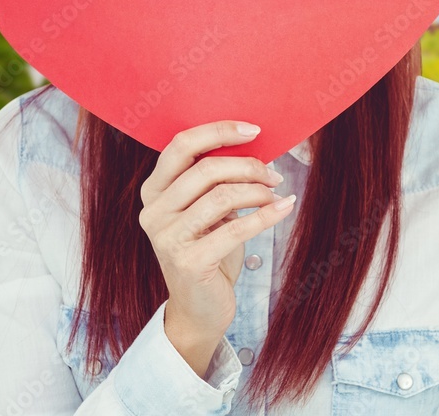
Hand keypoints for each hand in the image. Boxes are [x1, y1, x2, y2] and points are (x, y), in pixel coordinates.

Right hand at [138, 120, 295, 348]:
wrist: (198, 309)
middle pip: (205, 169)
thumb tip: (254, 144)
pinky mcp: (189, 262)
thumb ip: (214, 178)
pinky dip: (266, 215)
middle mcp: (154, 212)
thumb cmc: (207, 249)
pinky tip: (284, 207)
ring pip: (221, 196)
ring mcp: (167, 238)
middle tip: (272, 173)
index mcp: (154, 190)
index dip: (219, 131)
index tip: (253, 130)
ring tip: (275, 193)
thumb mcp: (206, 209)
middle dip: (247, 165)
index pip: (181, 145)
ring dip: (257, 190)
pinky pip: (236, 228)